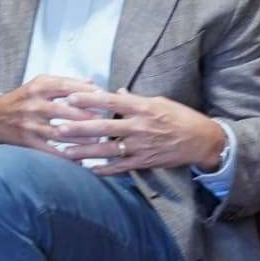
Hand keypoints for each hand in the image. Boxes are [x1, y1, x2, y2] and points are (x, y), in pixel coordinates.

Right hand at [0, 75, 109, 153]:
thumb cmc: (22, 99)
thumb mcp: (39, 84)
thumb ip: (65, 83)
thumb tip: (93, 84)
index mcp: (38, 87)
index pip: (66, 86)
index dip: (86, 91)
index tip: (104, 97)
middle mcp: (33, 104)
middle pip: (65, 110)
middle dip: (88, 115)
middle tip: (106, 120)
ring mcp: (30, 125)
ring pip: (61, 132)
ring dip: (81, 137)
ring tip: (99, 140)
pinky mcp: (28, 142)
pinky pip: (51, 151)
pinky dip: (67, 157)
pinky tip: (82, 160)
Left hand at [46, 88, 228, 174]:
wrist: (202, 140)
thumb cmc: (180, 117)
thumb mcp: (159, 101)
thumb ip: (135, 98)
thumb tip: (116, 90)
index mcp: (143, 107)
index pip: (111, 101)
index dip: (89, 100)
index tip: (69, 98)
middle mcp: (140, 126)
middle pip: (103, 127)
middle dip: (78, 128)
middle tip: (56, 128)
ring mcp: (141, 146)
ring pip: (107, 150)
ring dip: (84, 152)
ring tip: (64, 152)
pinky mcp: (145, 161)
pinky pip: (120, 167)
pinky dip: (104, 170)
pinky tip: (88, 170)